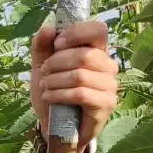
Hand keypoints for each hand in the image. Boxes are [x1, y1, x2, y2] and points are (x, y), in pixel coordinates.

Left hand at [29, 20, 118, 146]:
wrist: (54, 125)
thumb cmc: (53, 92)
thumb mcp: (42, 67)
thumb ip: (42, 47)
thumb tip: (48, 28)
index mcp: (96, 51)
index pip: (98, 30)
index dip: (75, 33)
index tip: (56, 45)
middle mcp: (108, 66)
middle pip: (84, 55)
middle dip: (56, 63)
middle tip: (44, 73)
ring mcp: (110, 85)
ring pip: (80, 76)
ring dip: (55, 81)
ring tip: (45, 87)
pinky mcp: (106, 104)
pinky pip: (81, 94)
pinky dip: (60, 94)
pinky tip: (50, 97)